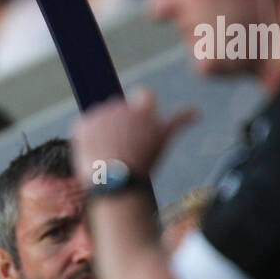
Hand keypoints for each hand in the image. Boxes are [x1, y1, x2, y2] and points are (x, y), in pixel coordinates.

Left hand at [71, 88, 197, 180]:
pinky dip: (87, 137)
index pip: (143, 94)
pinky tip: (96, 151)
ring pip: (102, 117)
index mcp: (144, 108)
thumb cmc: (144, 163)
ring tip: (110, 152)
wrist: (117, 184)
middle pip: (120, 108)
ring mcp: (100, 115)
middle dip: (121, 123)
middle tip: (124, 146)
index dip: (141, 112)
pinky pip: (83, 125)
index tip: (138, 128)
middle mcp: (122, 107)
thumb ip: (178, 120)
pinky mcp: (82, 124)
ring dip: (104, 130)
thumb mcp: (164, 140)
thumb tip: (197, 111)